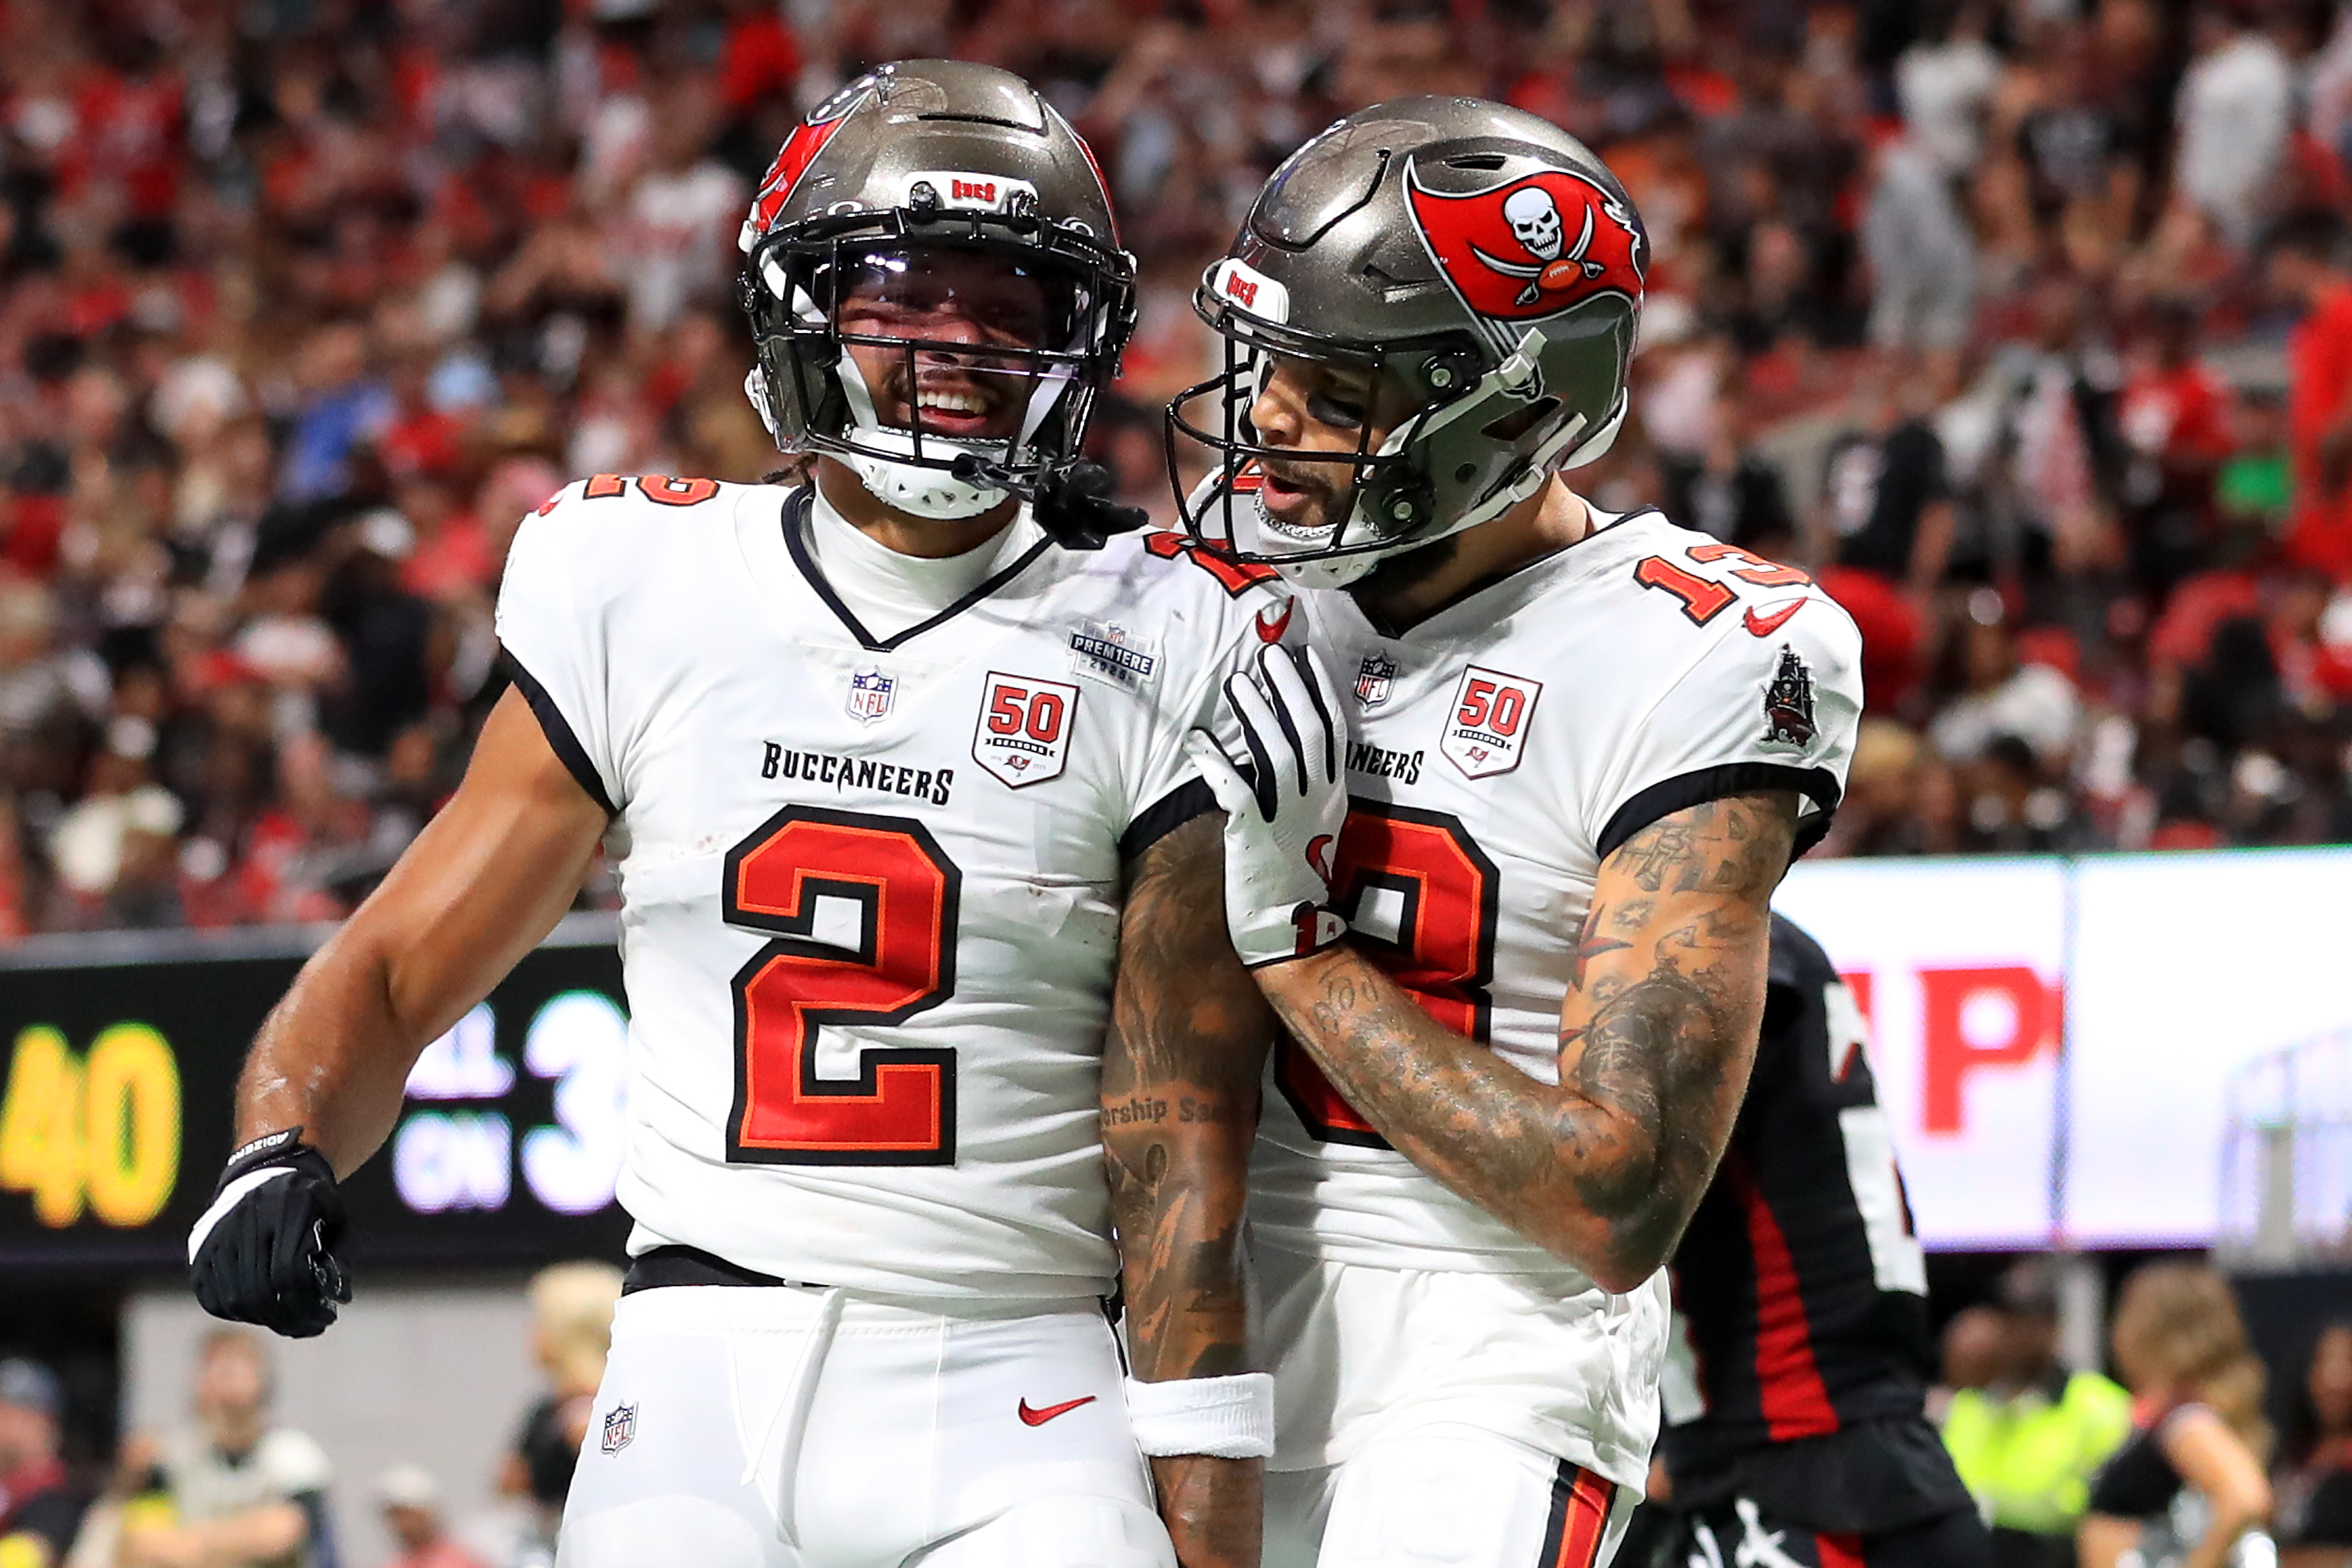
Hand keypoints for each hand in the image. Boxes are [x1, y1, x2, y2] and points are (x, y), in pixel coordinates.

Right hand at [187, 1129, 351, 1336]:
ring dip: (266, 1320)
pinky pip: (213, 1297)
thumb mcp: (336, 1216)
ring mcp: (217, 1235)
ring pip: (236, 1298)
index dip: (308, 1303)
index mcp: (285, 1206)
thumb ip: (339, 1253)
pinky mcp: (200, 1251)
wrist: (265, 1171)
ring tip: (291, 1324)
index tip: (327, 1316)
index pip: (289, 1272)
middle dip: (290, 1318)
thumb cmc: (310, 1201)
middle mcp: (245, 1219)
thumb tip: (335, 1299)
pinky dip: (239, 1313)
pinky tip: (263, 1314)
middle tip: (311, 1327)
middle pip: (262, 1290)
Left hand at [1182, 645, 1348, 968]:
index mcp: (1334, 795)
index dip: (1321, 691)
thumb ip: (1303, 782)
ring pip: (1276, 755)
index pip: (1334, 732)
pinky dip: (1215, 762)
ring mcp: (1288, 820)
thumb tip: (1276, 735)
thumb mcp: (1311, 821)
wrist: (1289, 930)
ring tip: (1238, 682)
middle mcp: (1317, 802)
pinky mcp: (1255, 838)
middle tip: (1270, 655)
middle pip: (1307, 733)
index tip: (1306, 656)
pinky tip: (1197, 739)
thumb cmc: (1292, 872)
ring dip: (1257, 715)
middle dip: (1290, 689)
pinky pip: (1235, 791)